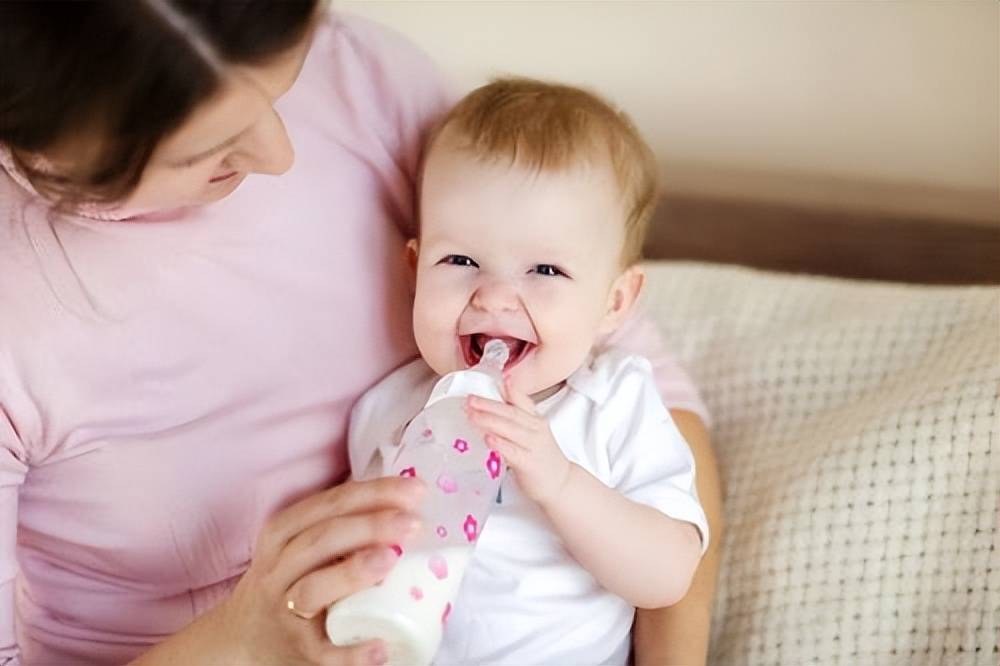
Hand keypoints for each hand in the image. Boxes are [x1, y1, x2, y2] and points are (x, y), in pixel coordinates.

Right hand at [215, 477, 423, 665]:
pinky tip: (381, 646)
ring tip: (391, 559)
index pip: (329, 505)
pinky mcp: (297, 651)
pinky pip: (324, 653)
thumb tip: (406, 499)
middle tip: (413, 523)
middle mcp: (278, 570)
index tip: (415, 490)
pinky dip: (351, 653)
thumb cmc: (289, 581)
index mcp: (283, 534)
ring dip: (352, 572)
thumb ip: (340, 522)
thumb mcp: (298, 544)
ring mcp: (284, 611)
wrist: (244, 637)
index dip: (373, 494)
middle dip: (369, 526)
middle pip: (322, 540)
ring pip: (313, 589)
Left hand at [465, 378, 570, 506]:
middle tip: (471, 399)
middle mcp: (536, 430)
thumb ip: (515, 421)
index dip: (508, 389)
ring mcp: (533, 446)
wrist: (560, 483)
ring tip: (472, 415)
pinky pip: (512, 451)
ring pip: (510, 429)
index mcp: (536, 420)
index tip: (494, 379)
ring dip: (489, 420)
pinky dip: (499, 444)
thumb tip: (491, 408)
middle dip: (489, 405)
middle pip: (511, 413)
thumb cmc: (541, 458)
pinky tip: (488, 438)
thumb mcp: (532, 433)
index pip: (522, 400)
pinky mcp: (528, 463)